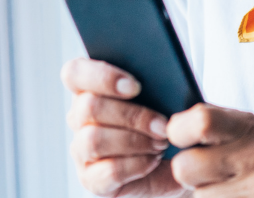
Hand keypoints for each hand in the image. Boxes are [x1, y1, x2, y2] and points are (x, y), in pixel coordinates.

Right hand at [61, 58, 188, 196]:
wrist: (178, 161)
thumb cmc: (166, 120)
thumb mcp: (165, 94)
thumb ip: (155, 80)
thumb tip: (161, 76)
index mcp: (89, 87)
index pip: (74, 73)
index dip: (101, 77)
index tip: (135, 86)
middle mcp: (79, 117)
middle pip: (89, 107)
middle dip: (132, 116)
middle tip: (163, 124)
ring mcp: (81, 150)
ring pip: (94, 139)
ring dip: (135, 140)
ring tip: (162, 143)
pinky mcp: (92, 179)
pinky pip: (109, 170)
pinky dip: (137, 164)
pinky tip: (154, 160)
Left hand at [167, 104, 253, 197]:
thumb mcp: (251, 130)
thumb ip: (213, 126)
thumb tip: (165, 129)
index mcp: (248, 126)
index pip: (198, 121)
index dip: (179, 131)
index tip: (182, 139)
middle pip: (185, 167)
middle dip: (189, 175)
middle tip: (208, 174)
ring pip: (197, 197)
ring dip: (205, 196)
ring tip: (229, 190)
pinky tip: (236, 197)